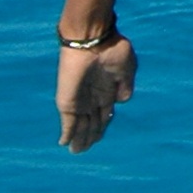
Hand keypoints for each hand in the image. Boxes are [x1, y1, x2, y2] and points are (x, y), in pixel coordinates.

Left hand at [56, 36, 135, 152]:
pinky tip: (65, 144)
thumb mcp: (126, 67)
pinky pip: (68, 123)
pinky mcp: (68, 103)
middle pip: (92, 122)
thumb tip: (122, 101)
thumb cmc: (112, 48)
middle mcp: (93, 97)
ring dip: (80, 139)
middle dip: (91, 135)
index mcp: (107, 89)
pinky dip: (67, 134)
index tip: (100, 135)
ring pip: (81, 126)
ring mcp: (80, 100)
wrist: (92, 40)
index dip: (103, 124)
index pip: (104, 113)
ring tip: (78, 151)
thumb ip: (126, 85)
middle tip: (87, 148)